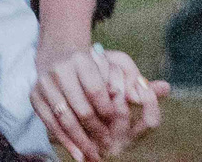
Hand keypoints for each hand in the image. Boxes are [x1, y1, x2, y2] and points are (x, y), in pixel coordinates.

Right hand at [32, 43, 164, 160]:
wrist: (56, 51)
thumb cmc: (92, 63)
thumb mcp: (116, 65)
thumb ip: (137, 81)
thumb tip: (166, 88)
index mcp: (82, 59)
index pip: (98, 91)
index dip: (108, 112)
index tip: (116, 128)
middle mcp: (61, 69)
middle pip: (82, 109)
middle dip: (96, 132)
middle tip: (107, 149)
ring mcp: (45, 82)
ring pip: (65, 119)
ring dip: (80, 142)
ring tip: (94, 156)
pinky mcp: (35, 95)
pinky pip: (50, 123)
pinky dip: (64, 141)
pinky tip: (77, 154)